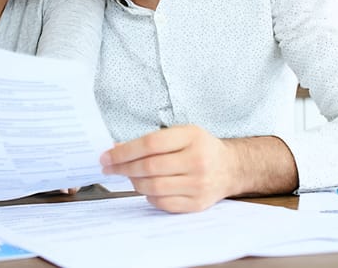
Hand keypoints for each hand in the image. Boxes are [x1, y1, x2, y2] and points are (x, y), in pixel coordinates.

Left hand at [99, 125, 235, 212]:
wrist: (231, 168)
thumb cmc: (200, 147)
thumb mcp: (182, 133)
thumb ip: (153, 140)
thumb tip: (117, 149)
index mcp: (192, 137)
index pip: (150, 144)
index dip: (124, 151)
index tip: (106, 156)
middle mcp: (197, 161)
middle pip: (149, 167)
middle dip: (123, 168)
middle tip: (109, 168)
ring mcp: (198, 184)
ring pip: (153, 187)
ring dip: (134, 182)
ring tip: (129, 176)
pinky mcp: (197, 203)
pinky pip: (163, 203)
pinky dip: (149, 196)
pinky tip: (146, 187)